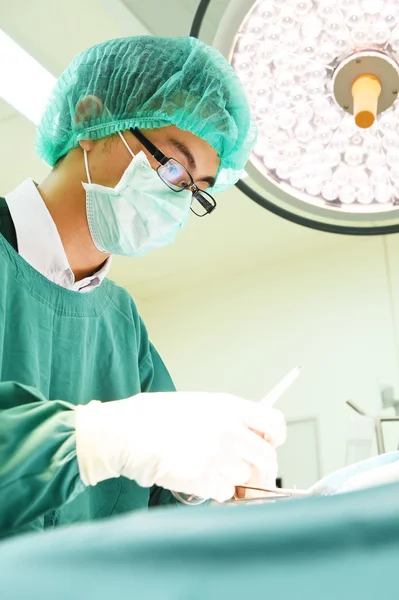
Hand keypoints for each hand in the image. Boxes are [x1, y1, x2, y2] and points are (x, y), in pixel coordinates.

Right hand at [75, 392, 285, 502]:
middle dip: (259, 468)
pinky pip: (225, 493)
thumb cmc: (156, 416)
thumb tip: (252, 439)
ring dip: (232, 479)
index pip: (274, 423)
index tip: (269, 444)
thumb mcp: (199, 405)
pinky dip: (215, 490)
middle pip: (267, 458)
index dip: (275, 438)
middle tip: (246, 471)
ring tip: (207, 466)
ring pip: (245, 478)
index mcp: (229, 407)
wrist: (125, 432)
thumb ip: (230, 419)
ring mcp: (217, 456)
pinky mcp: (203, 479)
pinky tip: (197, 476)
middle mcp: (228, 430)